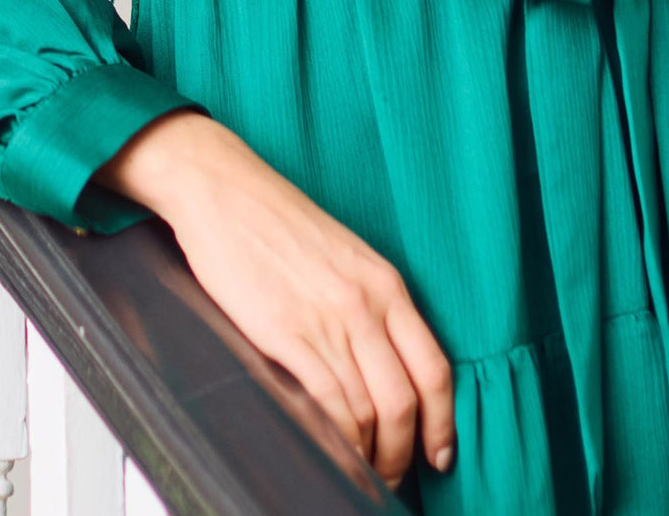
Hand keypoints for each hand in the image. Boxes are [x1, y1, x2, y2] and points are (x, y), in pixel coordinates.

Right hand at [95, 110, 456, 491]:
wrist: (224, 190)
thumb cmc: (276, 221)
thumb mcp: (344, 256)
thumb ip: (368, 303)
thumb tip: (382, 365)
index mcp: (386, 282)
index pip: (435, 368)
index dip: (443, 422)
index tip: (439, 453)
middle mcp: (367, 303)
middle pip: (407, 401)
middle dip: (404, 454)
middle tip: (392, 478)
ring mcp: (329, 320)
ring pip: (372, 413)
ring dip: (372, 458)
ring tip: (362, 475)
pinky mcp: (288, 334)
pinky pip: (330, 406)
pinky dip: (339, 445)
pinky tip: (335, 457)